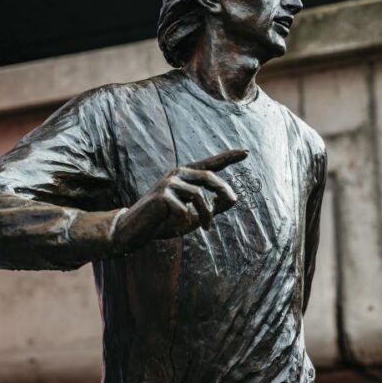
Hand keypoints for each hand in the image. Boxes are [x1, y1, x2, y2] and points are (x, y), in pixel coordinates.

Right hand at [110, 149, 247, 254]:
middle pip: (209, 177)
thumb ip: (212, 207)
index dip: (228, 157)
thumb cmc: (166, 222)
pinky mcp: (162, 196)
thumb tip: (233, 199)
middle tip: (233, 203)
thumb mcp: (194, 215)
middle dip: (224, 192)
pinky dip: (185, 222)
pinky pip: (185, 210)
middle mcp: (177, 175)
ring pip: (199, 196)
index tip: (246, 152)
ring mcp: (168, 183)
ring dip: (206, 215)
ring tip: (206, 228)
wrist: (134, 230)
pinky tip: (176, 226)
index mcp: (185, 176)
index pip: (209, 164)